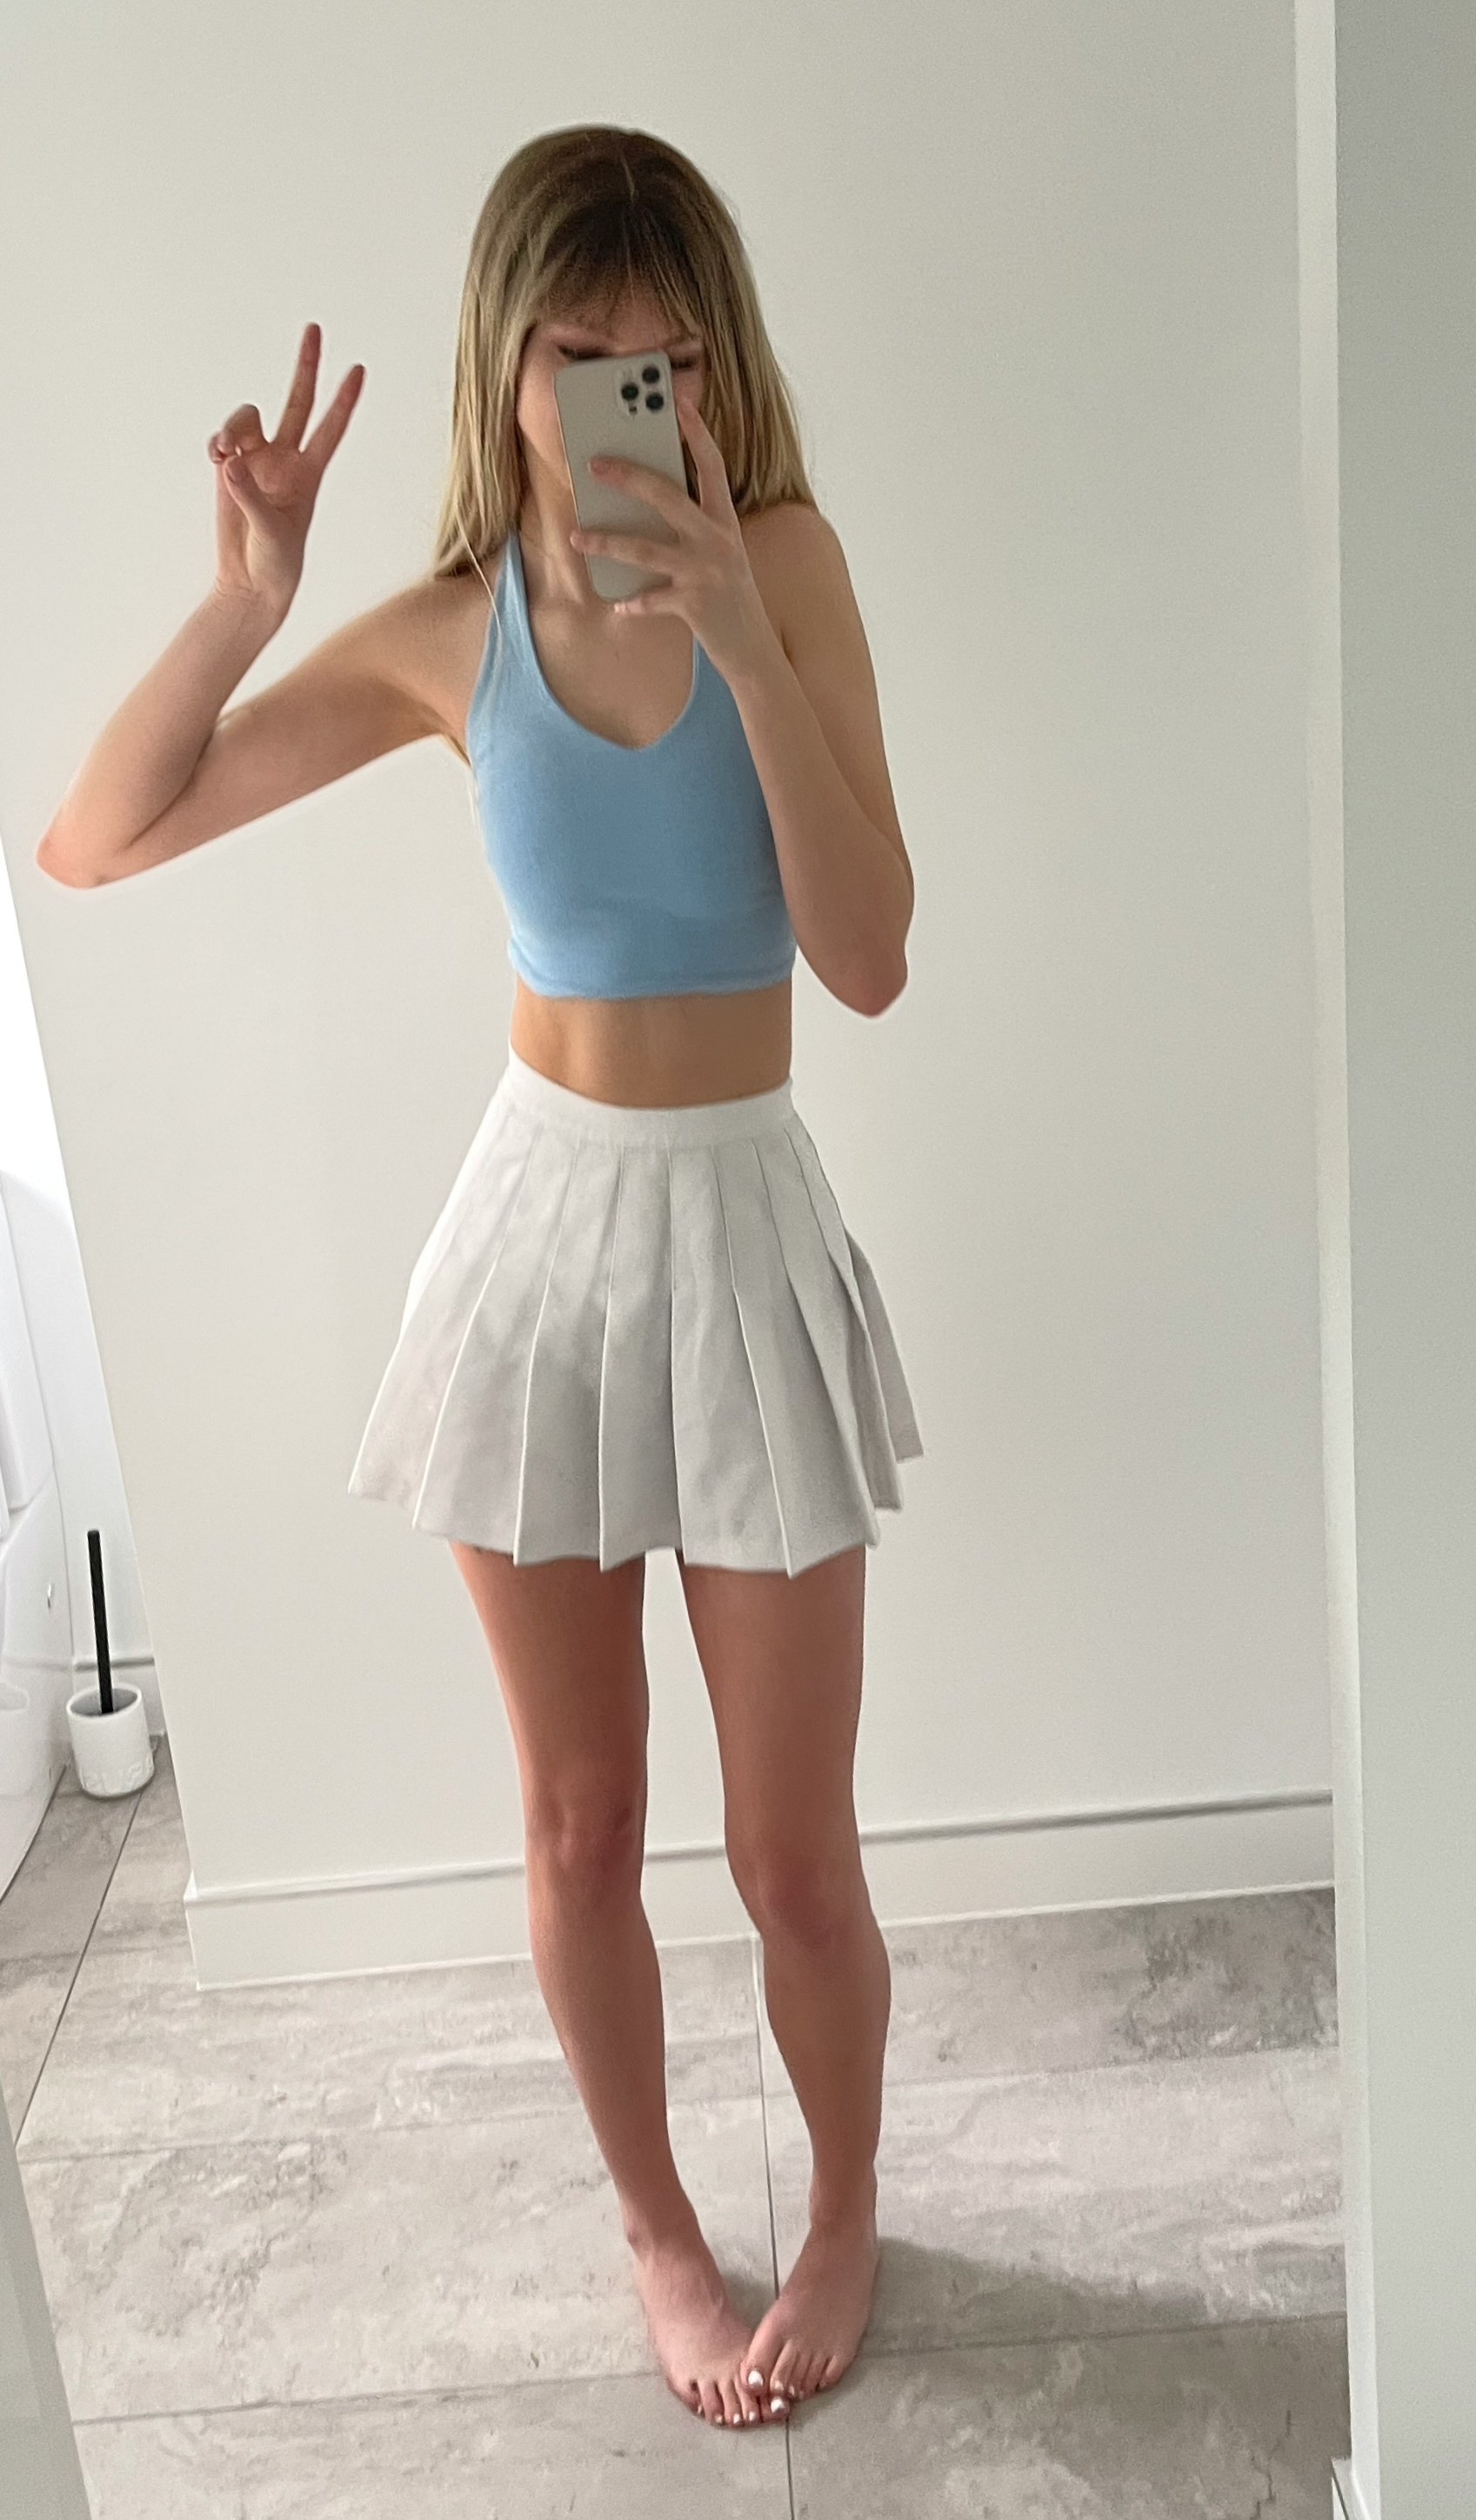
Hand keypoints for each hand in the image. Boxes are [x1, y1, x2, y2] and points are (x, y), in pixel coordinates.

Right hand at [208, 323, 363, 615]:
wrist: (250, 582)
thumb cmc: (275, 563)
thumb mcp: (271, 533)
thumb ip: (250, 495)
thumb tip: (227, 461)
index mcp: (309, 475)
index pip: (330, 430)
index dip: (344, 401)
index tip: (359, 370)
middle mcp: (285, 460)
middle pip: (298, 401)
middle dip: (306, 366)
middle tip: (315, 327)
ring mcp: (257, 461)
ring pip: (247, 418)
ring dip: (232, 427)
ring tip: (220, 451)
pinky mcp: (229, 469)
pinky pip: (222, 439)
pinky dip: (217, 443)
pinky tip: (215, 458)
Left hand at [567, 401, 778, 683]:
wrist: (752, 648)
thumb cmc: (727, 595)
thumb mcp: (720, 554)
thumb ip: (691, 529)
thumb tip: (639, 508)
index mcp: (726, 522)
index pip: (713, 467)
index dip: (696, 433)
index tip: (676, 402)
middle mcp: (718, 541)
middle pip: (667, 497)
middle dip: (628, 477)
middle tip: (594, 463)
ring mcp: (705, 572)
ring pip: (645, 549)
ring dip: (605, 542)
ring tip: (576, 536)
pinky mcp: (694, 605)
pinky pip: (650, 600)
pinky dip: (632, 602)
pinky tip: (618, 603)